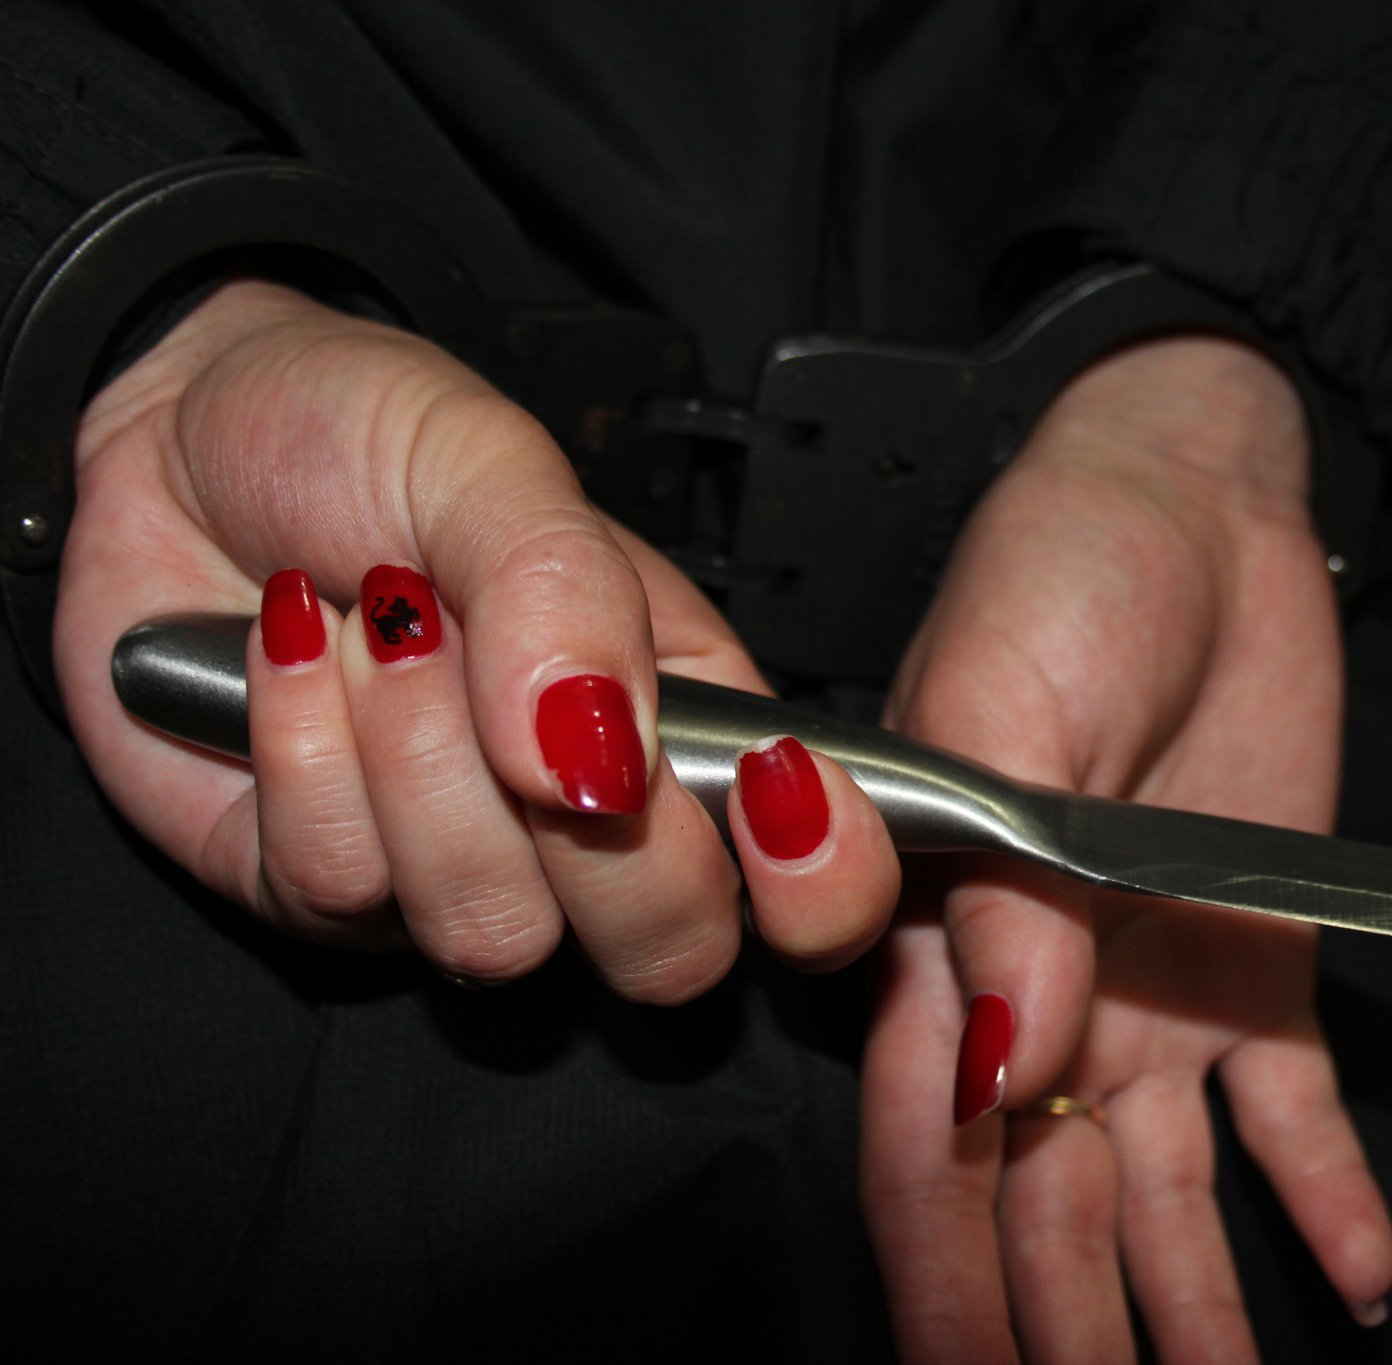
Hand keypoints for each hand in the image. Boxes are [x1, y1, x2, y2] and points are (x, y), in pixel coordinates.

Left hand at [57, 281, 898, 995]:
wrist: (172, 437)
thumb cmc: (368, 434)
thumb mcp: (492, 460)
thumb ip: (568, 593)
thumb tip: (601, 762)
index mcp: (693, 725)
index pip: (818, 883)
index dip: (826, 882)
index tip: (780, 792)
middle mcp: (594, 828)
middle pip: (669, 953)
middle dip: (592, 833)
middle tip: (513, 678)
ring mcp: (461, 873)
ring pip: (493, 932)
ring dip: (417, 753)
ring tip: (376, 622)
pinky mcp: (324, 891)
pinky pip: (338, 885)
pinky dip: (301, 742)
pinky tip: (290, 648)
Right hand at [860, 338, 1391, 1361]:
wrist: (1198, 498)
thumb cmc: (1062, 569)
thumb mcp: (1006, 702)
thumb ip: (1004, 894)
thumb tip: (1004, 1066)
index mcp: (943, 937)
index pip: (936, 1145)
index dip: (948, 1273)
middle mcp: (1041, 992)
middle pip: (1043, 1202)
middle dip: (1059, 1325)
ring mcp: (1152, 987)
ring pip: (1164, 1190)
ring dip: (1188, 1306)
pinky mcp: (1260, 959)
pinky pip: (1291, 1105)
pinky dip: (1321, 1194)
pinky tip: (1353, 1281)